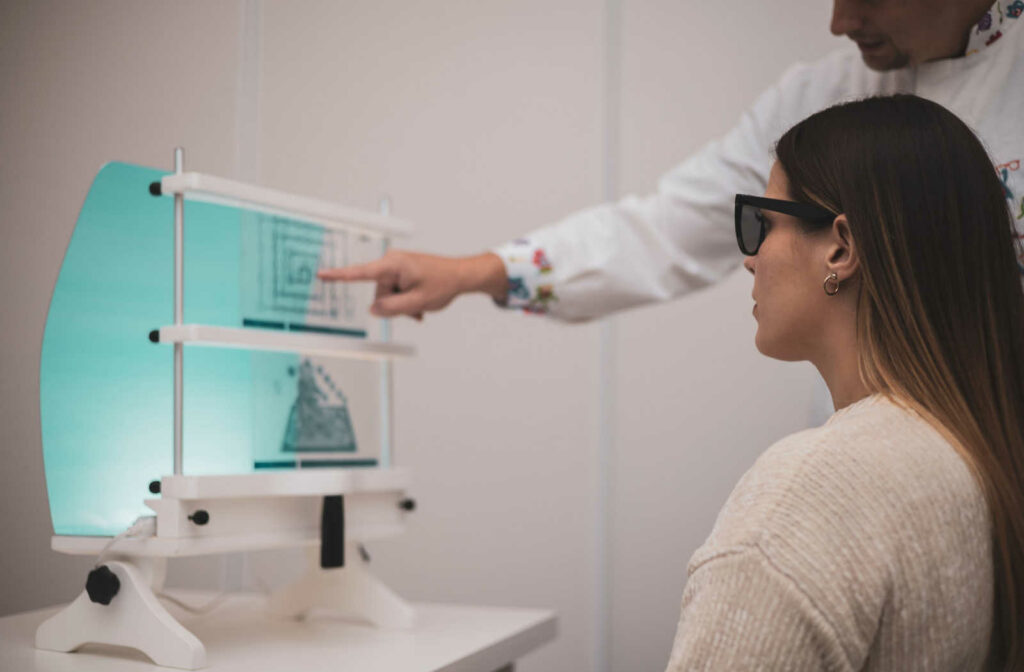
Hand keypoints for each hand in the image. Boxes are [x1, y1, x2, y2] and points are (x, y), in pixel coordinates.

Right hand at [317, 251, 507, 318]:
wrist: (461, 275)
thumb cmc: (443, 283)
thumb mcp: (417, 302)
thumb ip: (392, 308)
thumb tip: (373, 309)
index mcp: (393, 265)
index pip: (360, 273)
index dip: (339, 276)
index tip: (321, 275)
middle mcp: (391, 263)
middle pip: (379, 293)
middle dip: (395, 304)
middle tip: (417, 306)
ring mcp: (396, 267)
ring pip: (388, 295)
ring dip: (402, 304)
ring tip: (421, 304)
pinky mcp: (401, 272)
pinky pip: (395, 292)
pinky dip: (405, 300)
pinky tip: (420, 304)